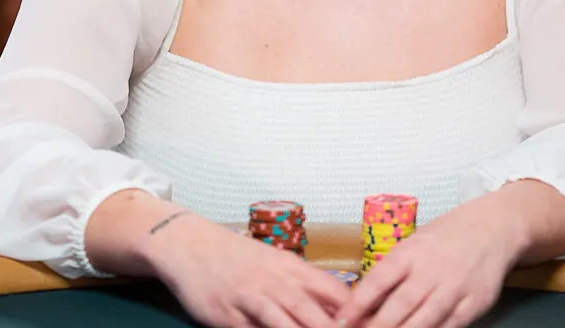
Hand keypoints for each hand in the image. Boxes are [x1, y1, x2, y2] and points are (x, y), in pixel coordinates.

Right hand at [145, 216, 349, 327]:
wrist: (190, 244)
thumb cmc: (239, 258)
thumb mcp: (276, 264)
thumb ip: (306, 287)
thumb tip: (344, 308)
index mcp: (293, 268)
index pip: (335, 293)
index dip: (356, 315)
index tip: (374, 326)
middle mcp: (274, 281)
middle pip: (313, 312)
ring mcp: (250, 297)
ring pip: (284, 322)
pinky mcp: (226, 314)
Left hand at [334, 200, 527, 327]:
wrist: (492, 229)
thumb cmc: (446, 237)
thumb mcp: (413, 244)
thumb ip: (392, 271)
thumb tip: (362, 300)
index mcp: (410, 253)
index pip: (378, 281)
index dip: (358, 303)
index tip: (342, 320)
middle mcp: (431, 271)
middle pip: (399, 308)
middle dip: (377, 327)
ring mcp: (453, 289)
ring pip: (423, 322)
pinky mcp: (473, 304)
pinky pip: (449, 327)